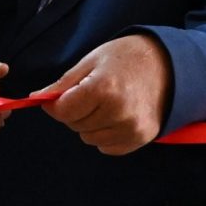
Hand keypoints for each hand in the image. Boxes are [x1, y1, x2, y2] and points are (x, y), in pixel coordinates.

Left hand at [38, 34, 173, 155]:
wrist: (170, 65)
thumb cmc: (126, 58)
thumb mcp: (91, 61)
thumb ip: (64, 84)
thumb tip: (36, 99)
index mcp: (103, 88)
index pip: (63, 111)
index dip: (56, 104)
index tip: (59, 96)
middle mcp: (119, 112)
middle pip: (75, 125)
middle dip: (74, 111)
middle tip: (90, 94)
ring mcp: (132, 128)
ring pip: (89, 138)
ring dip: (89, 124)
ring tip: (105, 103)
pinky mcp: (141, 138)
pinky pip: (108, 147)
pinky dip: (105, 134)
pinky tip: (115, 116)